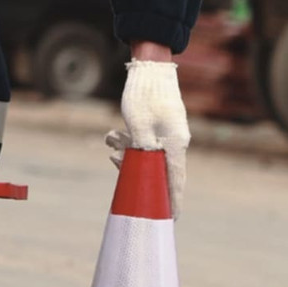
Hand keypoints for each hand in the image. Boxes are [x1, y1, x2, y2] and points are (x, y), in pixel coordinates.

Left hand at [105, 59, 189, 218]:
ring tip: (112, 140)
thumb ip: (142, 153)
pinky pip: (145, 139)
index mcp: (176, 144)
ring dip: (127, 150)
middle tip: (116, 163)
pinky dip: (129, 139)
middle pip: (158, 167)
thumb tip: (144, 171)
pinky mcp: (160, 122)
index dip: (172, 202)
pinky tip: (114, 134)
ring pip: (147, 152)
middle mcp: (175, 140)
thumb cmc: (144, 97)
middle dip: (136, 169)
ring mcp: (168, 131)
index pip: (176, 181)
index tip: (171, 220)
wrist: (150, 66)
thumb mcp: (138, 128)